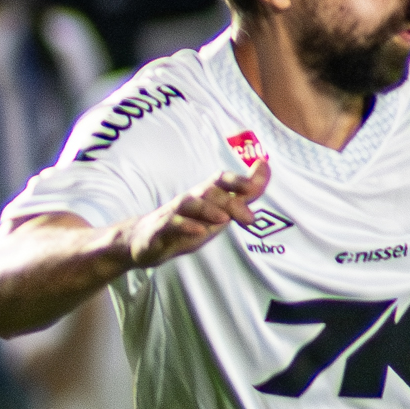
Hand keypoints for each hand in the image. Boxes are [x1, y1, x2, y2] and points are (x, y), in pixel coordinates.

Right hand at [120, 159, 268, 269]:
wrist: (145, 241)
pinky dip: (185, 225)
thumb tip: (264, 167)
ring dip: (208, 209)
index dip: (239, 180)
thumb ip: (243, 195)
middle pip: (210, 192)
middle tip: (249, 218)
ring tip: (224, 219)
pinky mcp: (159, 228)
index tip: (257, 183)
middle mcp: (190, 199)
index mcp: (205, 195)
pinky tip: (198, 231)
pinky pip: (171, 223)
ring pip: (190, 203)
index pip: (222, 180)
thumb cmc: (187, 224)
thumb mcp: (219, 213)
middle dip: (231, 202)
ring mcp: (173, 213)